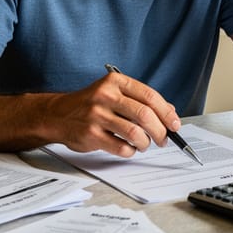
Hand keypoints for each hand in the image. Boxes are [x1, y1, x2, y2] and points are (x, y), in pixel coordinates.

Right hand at [47, 71, 181, 157]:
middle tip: (164, 139)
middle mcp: (105, 96)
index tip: (175, 124)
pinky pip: (121, 147)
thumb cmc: (91, 105)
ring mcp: (96, 115)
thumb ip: (141, 100)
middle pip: (145, 115)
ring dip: (146, 143)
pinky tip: (128, 148)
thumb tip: (171, 112)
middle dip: (160, 131)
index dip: (167, 112)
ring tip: (145, 144)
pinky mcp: (90, 135)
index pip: (149, 96)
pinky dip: (130, 151)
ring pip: (135, 133)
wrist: (57, 115)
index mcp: (115, 82)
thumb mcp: (114, 93)